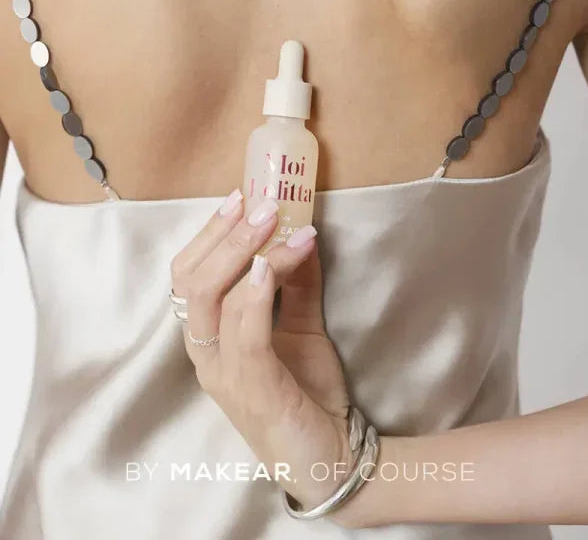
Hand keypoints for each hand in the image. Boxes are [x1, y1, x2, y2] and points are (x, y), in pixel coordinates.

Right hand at [170, 189, 351, 508]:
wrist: (332, 456)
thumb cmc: (308, 391)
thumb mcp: (303, 327)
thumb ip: (298, 285)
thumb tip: (300, 233)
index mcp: (211, 338)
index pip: (188, 277)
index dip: (208, 235)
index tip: (239, 198)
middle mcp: (206, 355)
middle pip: (191, 283)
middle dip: (224, 236)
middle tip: (260, 204)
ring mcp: (224, 374)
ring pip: (214, 301)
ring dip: (246, 254)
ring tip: (277, 223)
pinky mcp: (252, 390)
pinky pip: (243, 334)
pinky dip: (254, 294)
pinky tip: (273, 264)